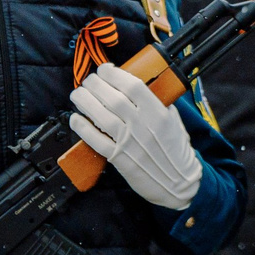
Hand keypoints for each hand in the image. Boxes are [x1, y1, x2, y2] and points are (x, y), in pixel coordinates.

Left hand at [67, 63, 201, 209]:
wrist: (180, 184)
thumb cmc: (177, 151)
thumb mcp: (175, 121)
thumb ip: (159, 102)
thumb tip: (138, 85)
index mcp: (159, 113)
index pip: (133, 85)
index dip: (114, 74)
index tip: (105, 70)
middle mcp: (143, 126)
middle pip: (113, 98)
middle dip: (95, 84)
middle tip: (89, 81)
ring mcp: (130, 143)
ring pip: (101, 117)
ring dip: (85, 102)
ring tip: (78, 94)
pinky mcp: (119, 159)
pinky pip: (96, 141)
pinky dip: (83, 128)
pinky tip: (75, 119)